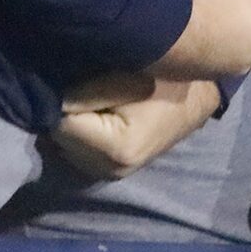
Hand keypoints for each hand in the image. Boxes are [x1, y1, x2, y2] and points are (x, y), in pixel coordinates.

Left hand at [49, 73, 222, 179]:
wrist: (199, 95)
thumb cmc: (167, 79)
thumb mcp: (128, 76)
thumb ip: (87, 92)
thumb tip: (51, 101)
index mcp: (117, 149)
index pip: (61, 125)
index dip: (65, 99)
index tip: (78, 80)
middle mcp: (112, 170)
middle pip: (60, 140)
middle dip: (64, 114)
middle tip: (84, 87)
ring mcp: (113, 175)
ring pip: (65, 148)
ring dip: (71, 125)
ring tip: (92, 101)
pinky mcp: (114, 170)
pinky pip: (78, 153)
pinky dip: (79, 135)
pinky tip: (94, 116)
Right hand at [152, 0, 250, 79]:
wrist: (160, 29)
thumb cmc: (207, 0)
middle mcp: (246, 65)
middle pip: (239, 19)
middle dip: (226, 7)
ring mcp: (215, 74)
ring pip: (217, 36)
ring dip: (207, 25)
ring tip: (190, 11)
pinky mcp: (187, 77)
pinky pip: (195, 48)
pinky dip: (189, 38)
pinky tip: (178, 27)